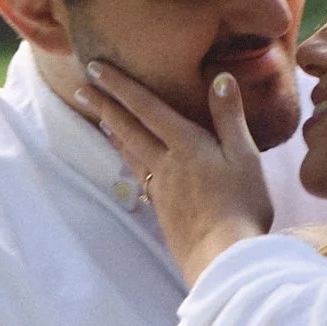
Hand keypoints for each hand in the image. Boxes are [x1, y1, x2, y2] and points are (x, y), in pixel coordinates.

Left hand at [76, 59, 273, 279]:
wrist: (223, 257)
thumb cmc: (241, 204)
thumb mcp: (245, 155)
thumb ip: (229, 117)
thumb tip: (220, 78)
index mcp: (186, 144)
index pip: (146, 107)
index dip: (120, 85)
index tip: (96, 68)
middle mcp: (166, 162)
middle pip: (129, 128)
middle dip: (105, 106)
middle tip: (81, 89)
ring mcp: (161, 188)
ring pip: (131, 152)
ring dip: (114, 132)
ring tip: (101, 120)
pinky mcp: (163, 210)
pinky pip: (140, 175)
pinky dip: (128, 160)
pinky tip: (131, 162)